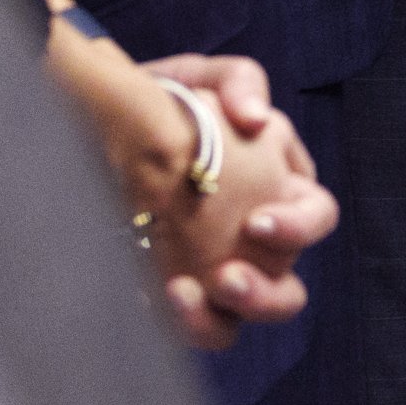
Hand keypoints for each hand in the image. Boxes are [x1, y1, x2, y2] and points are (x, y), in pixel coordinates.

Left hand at [41, 27, 336, 346]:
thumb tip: (257, 118)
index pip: (315, 216)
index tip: (256, 222)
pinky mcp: (171, 295)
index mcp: (279, 190)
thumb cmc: (158, 104)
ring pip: (237, 323)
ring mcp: (212, 274)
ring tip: (180, 293)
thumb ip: (238, 82)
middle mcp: (253, 245)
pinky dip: (167, 320)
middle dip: (265, 294)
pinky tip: (139, 294)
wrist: (90, 130)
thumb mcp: (198, 79)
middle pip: (288, 291)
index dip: (297, 226)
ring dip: (218, 319)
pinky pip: (180, 326)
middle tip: (226, 278)